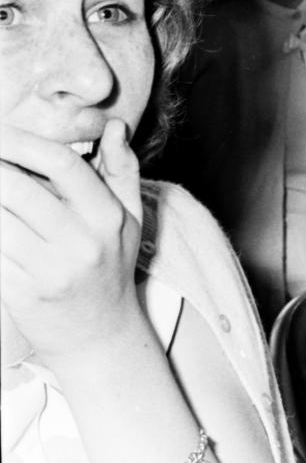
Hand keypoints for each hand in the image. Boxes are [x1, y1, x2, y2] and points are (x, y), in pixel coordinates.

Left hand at [0, 120, 144, 363]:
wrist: (98, 335)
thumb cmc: (112, 268)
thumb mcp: (130, 219)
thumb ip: (122, 171)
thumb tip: (113, 128)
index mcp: (107, 218)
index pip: (64, 165)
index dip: (24, 142)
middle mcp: (79, 243)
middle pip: (18, 188)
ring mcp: (47, 271)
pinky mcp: (18, 292)